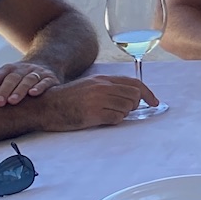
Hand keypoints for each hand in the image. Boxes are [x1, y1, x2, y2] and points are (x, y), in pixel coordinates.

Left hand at [0, 60, 59, 105]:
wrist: (48, 63)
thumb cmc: (21, 80)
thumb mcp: (7, 81)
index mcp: (7, 69)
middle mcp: (21, 69)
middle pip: (11, 78)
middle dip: (3, 90)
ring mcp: (36, 72)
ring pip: (27, 79)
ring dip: (19, 90)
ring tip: (12, 101)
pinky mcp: (50, 77)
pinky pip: (45, 81)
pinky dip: (39, 87)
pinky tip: (33, 93)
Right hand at [37, 74, 154, 129]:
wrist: (45, 106)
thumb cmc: (67, 98)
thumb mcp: (89, 85)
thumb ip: (109, 88)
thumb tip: (132, 96)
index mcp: (103, 79)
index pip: (135, 83)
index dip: (148, 94)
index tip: (155, 103)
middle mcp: (102, 87)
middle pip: (134, 96)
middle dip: (135, 106)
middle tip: (124, 111)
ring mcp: (98, 100)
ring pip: (127, 108)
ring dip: (123, 114)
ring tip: (108, 114)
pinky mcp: (93, 114)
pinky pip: (116, 118)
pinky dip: (115, 121)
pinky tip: (103, 119)